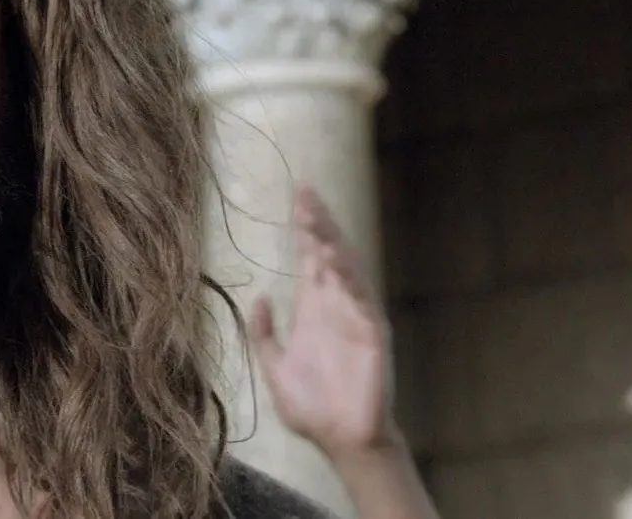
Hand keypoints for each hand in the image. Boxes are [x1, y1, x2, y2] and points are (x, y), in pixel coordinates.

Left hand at [248, 185, 401, 458]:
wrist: (341, 440)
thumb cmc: (312, 407)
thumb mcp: (273, 367)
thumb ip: (263, 334)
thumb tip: (258, 296)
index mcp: (313, 311)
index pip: (309, 259)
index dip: (305, 229)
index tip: (298, 197)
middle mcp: (336, 307)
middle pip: (328, 254)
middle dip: (317, 223)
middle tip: (305, 191)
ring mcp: (356, 318)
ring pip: (347, 270)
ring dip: (332, 244)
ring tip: (315, 220)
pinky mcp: (373, 336)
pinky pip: (362, 301)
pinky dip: (349, 279)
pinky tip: (335, 261)